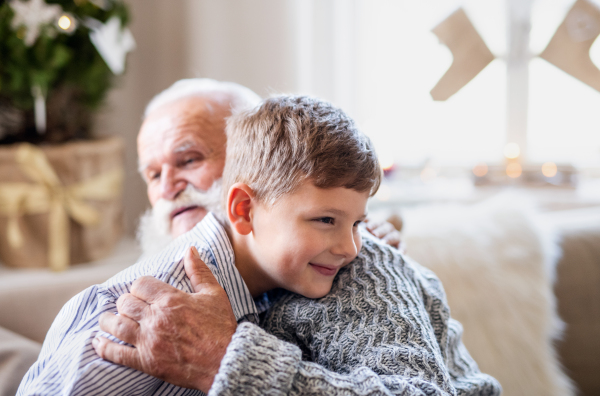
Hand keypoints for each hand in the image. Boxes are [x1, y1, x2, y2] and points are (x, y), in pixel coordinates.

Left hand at [93, 247, 236, 392]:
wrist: (226, 360)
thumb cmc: (221, 327)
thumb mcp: (214, 294)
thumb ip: (199, 271)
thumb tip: (189, 250)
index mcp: (171, 299)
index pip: (140, 284)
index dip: (139, 286)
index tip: (141, 292)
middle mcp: (156, 318)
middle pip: (126, 303)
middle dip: (124, 302)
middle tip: (127, 306)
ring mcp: (149, 341)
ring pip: (116, 326)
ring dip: (108, 321)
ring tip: (106, 320)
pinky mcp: (146, 362)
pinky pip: (117, 354)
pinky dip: (104, 347)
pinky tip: (98, 342)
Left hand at [364, 217, 404, 251]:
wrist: (383, 247)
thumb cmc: (370, 237)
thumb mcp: (367, 231)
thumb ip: (362, 226)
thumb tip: (356, 223)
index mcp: (380, 224)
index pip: (377, 223)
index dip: (373, 224)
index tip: (368, 228)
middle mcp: (389, 229)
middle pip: (386, 228)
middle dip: (380, 231)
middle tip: (374, 234)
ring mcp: (395, 237)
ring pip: (394, 236)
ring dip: (389, 239)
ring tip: (383, 243)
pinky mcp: (400, 245)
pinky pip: (403, 246)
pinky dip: (402, 249)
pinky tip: (400, 253)